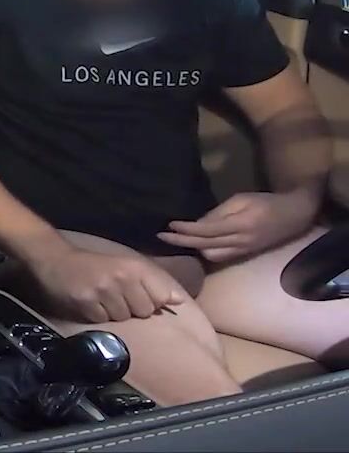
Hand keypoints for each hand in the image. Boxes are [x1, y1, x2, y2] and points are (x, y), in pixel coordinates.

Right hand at [27, 246, 185, 322]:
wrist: (56, 259)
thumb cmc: (95, 265)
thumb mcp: (126, 266)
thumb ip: (153, 283)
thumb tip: (179, 301)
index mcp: (134, 266)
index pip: (160, 297)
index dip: (151, 301)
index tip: (137, 296)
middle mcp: (122, 277)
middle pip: (144, 311)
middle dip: (132, 309)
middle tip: (116, 297)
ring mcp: (103, 290)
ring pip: (123, 318)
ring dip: (113, 313)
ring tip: (101, 299)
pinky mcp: (86, 302)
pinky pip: (103, 320)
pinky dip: (97, 315)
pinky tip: (89, 303)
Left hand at [157, 191, 316, 262]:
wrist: (295, 216)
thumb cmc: (267, 202)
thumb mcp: (241, 200)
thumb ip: (219, 212)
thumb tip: (198, 223)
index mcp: (240, 225)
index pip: (206, 231)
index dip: (186, 230)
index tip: (168, 226)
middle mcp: (240, 242)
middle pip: (204, 246)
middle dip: (181, 242)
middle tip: (160, 236)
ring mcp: (243, 250)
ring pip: (211, 256)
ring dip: (192, 249)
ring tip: (176, 239)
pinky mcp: (245, 254)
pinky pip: (221, 257)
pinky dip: (205, 252)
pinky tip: (195, 244)